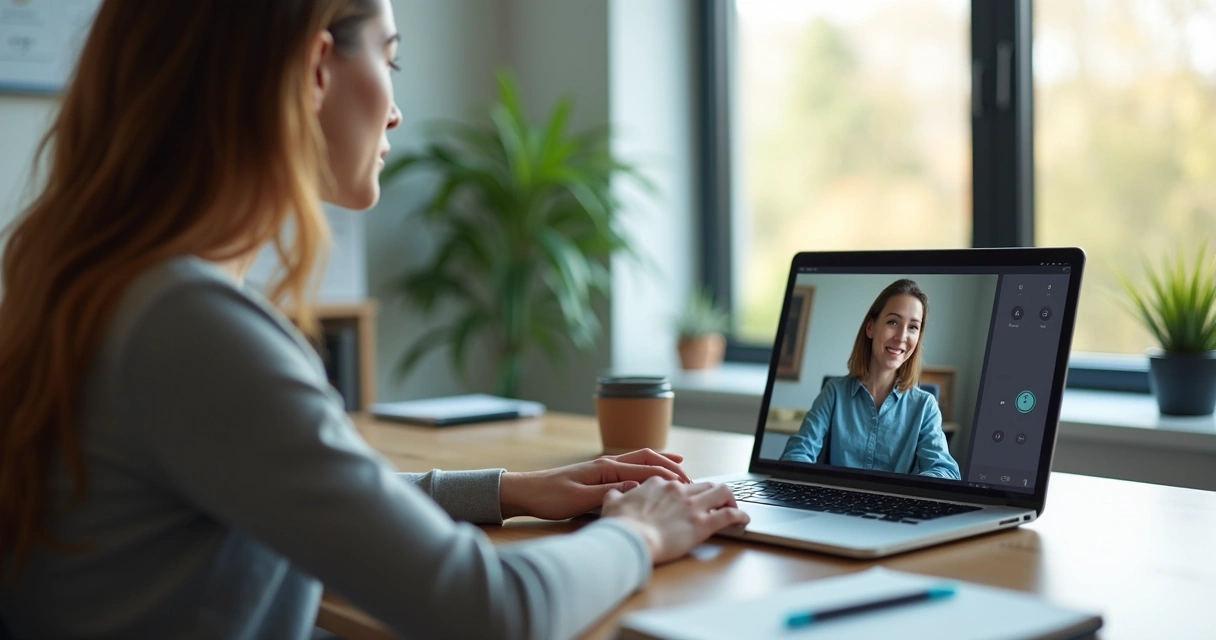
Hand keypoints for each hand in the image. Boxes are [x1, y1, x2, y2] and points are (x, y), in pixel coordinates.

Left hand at [499, 449, 691, 520]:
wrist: (526, 492)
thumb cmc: (550, 497)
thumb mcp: (579, 500)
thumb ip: (610, 493)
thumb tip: (639, 489)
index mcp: (606, 468)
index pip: (646, 469)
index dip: (669, 477)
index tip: (687, 487)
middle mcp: (608, 463)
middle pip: (647, 458)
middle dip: (671, 467)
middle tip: (691, 480)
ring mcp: (604, 468)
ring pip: (640, 460)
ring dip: (662, 465)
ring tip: (682, 471)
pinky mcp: (599, 475)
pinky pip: (631, 468)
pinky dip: (648, 469)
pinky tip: (653, 476)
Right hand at [601, 477, 749, 563]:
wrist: (630, 539)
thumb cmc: (620, 525)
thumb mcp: (611, 504)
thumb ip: (615, 496)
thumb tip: (614, 493)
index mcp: (658, 485)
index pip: (676, 483)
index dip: (683, 492)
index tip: (685, 500)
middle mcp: (678, 491)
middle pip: (703, 485)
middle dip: (710, 492)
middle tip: (713, 503)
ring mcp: (692, 507)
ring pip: (721, 492)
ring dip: (729, 498)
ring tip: (732, 506)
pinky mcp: (702, 524)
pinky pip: (729, 515)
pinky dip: (740, 516)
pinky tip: (744, 519)